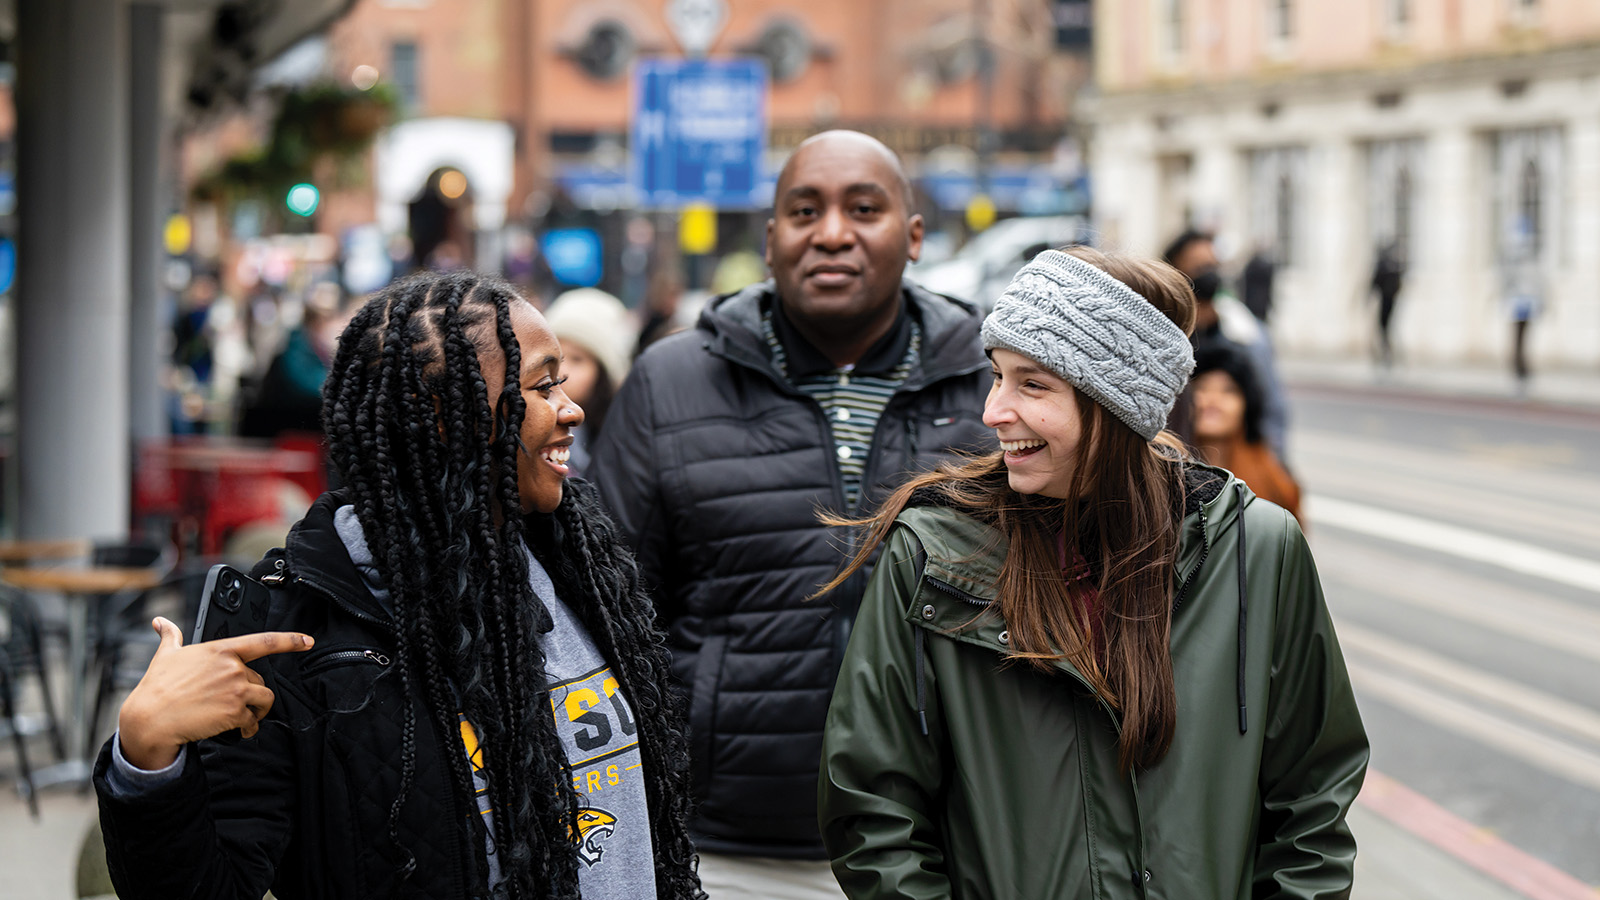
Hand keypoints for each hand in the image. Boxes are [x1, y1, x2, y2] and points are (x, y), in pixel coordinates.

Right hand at [117, 617, 313, 770]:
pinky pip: (252, 720)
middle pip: (260, 680)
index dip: (290, 641)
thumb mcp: (165, 656)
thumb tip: (161, 622)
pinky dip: (247, 728)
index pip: (263, 641)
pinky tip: (236, 730)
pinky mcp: (235, 711)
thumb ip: (171, 637)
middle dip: (251, 694)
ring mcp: (236, 689)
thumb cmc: (156, 688)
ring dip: (257, 711)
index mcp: (220, 650)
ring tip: (242, 718)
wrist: (150, 719)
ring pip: (264, 700)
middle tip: (233, 705)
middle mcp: (232, 667)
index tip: (308, 641)